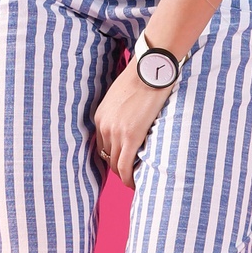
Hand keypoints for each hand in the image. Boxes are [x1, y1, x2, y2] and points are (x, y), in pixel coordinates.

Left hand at [92, 57, 172, 188]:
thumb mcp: (124, 95)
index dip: (113, 156)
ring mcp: (115, 132)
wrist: (151, 69)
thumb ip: (123, 111)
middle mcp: (104, 126)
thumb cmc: (143, 78)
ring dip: (124, 175)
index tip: (124, 162)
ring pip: (115, 164)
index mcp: (101, 116)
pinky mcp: (130, 136)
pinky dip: (129, 179)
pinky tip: (136, 183)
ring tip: (136, 181)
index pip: (102, 145)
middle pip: (107, 156)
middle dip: (118, 167)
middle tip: (132, 174)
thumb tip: (133, 119)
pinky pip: (125, 166)